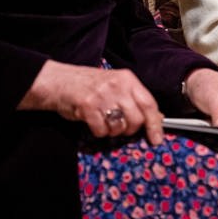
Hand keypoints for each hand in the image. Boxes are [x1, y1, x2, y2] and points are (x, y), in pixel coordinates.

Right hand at [19, 60, 164, 143]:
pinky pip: (101, 130)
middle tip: (120, 126)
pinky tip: (93, 122)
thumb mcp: (117, 85)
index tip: (157, 139)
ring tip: (104, 121)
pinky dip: (98, 131)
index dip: (155, 124)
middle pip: (136, 119)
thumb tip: (157, 118)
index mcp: (128, 79)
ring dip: (113, 131)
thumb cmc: (91, 85)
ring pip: (119, 127)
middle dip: (130, 129)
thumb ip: (135, 99)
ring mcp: (102, 96)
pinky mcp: (88, 107)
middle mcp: (117, 86)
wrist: (60, 81)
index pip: (149, 104)